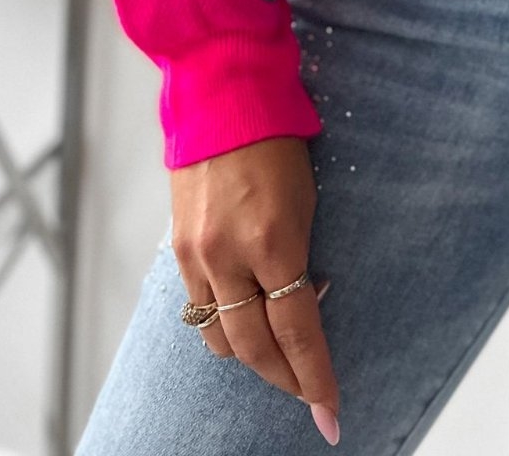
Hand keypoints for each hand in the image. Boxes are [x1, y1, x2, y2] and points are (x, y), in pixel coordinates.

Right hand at [170, 135, 339, 444]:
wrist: (222, 97)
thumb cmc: (275, 140)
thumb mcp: (304, 200)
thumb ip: (298, 257)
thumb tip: (303, 300)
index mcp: (273, 240)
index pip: (297, 331)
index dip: (315, 377)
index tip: (330, 411)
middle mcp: (229, 255)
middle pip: (255, 347)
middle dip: (285, 379)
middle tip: (308, 396)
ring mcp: (198, 254)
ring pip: (219, 337)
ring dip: (250, 356)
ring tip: (277, 357)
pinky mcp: (178, 247)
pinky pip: (198, 308)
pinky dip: (222, 323)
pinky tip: (244, 318)